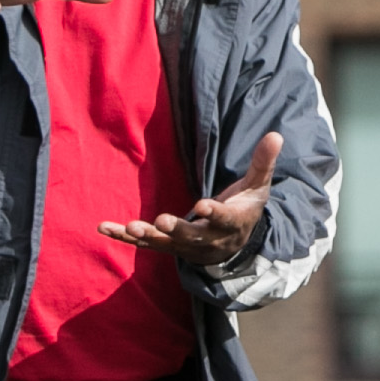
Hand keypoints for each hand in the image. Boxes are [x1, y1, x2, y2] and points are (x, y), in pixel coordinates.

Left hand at [101, 128, 284, 270]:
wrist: (235, 246)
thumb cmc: (245, 209)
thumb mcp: (257, 187)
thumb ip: (263, 162)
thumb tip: (276, 134)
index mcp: (230, 223)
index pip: (223, 219)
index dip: (214, 213)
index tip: (204, 206)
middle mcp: (207, 239)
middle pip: (191, 236)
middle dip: (176, 230)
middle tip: (162, 222)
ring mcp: (185, 246)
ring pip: (165, 243)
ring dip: (146, 236)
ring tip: (129, 227)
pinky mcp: (168, 246)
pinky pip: (145, 243)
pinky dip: (124, 237)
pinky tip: (103, 228)